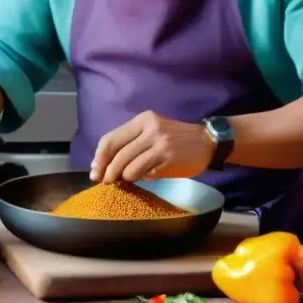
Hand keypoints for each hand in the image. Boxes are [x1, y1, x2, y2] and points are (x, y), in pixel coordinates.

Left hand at [90, 111, 213, 182]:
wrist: (208, 142)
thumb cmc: (175, 139)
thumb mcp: (152, 131)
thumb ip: (131, 143)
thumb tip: (106, 164)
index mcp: (142, 120)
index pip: (111, 138)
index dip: (99, 157)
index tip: (95, 170)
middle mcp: (150, 129)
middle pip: (117, 154)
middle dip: (107, 171)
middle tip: (104, 182)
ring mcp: (160, 144)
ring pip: (129, 167)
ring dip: (125, 177)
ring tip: (128, 179)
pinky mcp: (168, 159)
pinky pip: (146, 173)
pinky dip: (143, 178)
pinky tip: (149, 175)